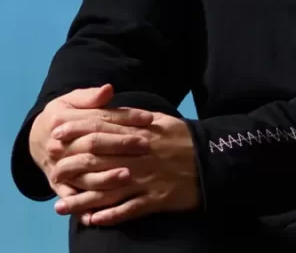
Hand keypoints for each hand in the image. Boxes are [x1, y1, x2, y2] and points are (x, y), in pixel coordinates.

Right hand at [28, 84, 154, 200]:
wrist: (37, 138)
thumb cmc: (63, 116)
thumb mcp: (72, 100)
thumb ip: (91, 97)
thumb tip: (108, 89)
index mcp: (62, 120)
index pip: (99, 119)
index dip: (125, 118)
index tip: (149, 118)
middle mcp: (58, 145)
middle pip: (93, 145)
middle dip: (121, 145)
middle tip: (146, 145)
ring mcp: (57, 167)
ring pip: (83, 174)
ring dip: (106, 177)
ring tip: (128, 175)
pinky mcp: (57, 186)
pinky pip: (74, 196)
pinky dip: (88, 202)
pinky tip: (106, 206)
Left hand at [50, 111, 200, 225]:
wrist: (211, 160)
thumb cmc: (183, 138)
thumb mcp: (161, 120)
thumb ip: (134, 117)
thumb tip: (112, 108)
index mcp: (139, 134)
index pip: (102, 130)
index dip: (77, 132)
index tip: (57, 133)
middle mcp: (138, 157)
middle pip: (98, 161)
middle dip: (72, 166)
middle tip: (51, 170)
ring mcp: (145, 180)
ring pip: (107, 191)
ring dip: (82, 200)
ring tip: (60, 207)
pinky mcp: (154, 200)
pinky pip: (127, 210)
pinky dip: (108, 216)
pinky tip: (91, 221)